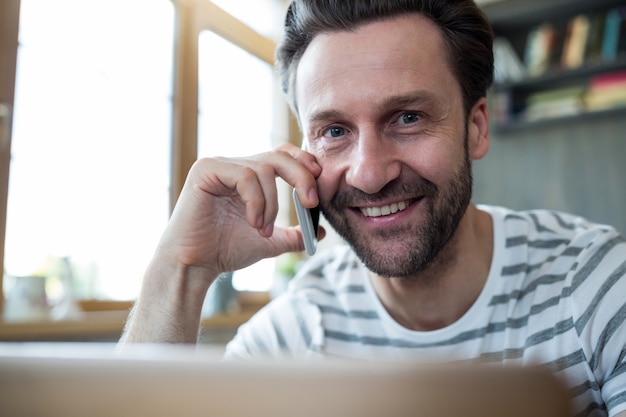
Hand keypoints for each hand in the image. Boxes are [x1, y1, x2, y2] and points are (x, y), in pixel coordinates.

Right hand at [157, 142, 321, 280]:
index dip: (303, 162)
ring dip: (272, 203)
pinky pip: (245, 176)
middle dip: (301, 177)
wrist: (195, 265)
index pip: (282, 154)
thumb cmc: (225, 251)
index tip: (319, 182)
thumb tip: (321, 232)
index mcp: (248, 176)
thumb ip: (294, 235)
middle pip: (278, 155)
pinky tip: (252, 222)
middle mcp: (233, 165)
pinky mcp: (206, 170)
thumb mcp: (270, 242)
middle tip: (311, 202)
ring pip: (263, 169)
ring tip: (263, 229)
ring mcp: (218, 165)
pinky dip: (256, 201)